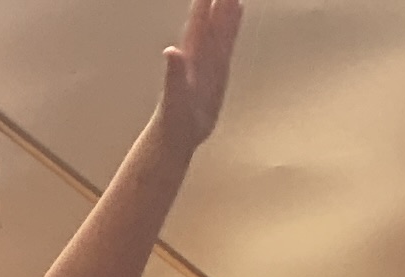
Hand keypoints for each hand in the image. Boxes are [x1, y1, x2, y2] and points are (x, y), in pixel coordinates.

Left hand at [155, 0, 243, 146]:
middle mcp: (199, 56)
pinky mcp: (218, 72)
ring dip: (226, 12)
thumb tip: (170, 51)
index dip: (203, 5)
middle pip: (211, 23)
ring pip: (220, 31)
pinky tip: (234, 18)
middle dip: (218, 3)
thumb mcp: (174, 97)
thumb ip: (173, 74)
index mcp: (190, 58)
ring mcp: (209, 63)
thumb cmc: (173, 120)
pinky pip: (226, 45)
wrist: (177, 136)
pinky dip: (231, 29)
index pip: (198, 24)